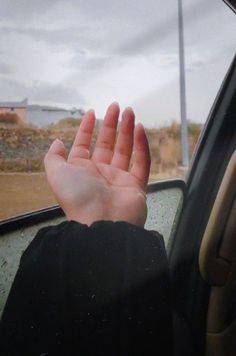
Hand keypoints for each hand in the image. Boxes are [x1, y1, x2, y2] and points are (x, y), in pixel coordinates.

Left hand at [44, 103, 150, 225]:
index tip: (91, 112)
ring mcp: (119, 179)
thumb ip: (54, 157)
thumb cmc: (78, 197)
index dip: (86, 128)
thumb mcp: (57, 174)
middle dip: (111, 124)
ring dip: (127, 130)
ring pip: (125, 150)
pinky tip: (139, 129)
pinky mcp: (136, 184)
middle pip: (107, 144)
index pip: (84, 145)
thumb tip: (57, 142)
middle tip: (116, 106)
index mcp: (81, 171)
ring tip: (129, 112)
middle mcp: (100, 173)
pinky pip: (142, 162)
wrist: (102, 222)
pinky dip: (142, 146)